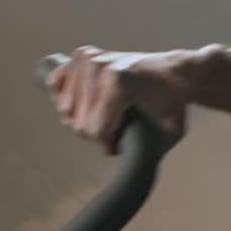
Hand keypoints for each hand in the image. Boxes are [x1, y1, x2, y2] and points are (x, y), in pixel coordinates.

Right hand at [44, 46, 192, 153]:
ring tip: (104, 118)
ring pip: (67, 109)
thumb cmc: (173, 101)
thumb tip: (133, 175)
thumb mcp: (172, 131)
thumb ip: (153, 154)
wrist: (173, 70)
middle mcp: (99, 66)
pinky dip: (66, 98)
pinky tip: (84, 103)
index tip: (117, 148)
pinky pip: (56, 84)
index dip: (106, 146)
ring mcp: (88, 57)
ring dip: (81, 120)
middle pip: (80, 122)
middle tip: (115, 132)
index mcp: (118, 82)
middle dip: (95, 136)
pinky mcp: (81, 54)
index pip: (95, 130)